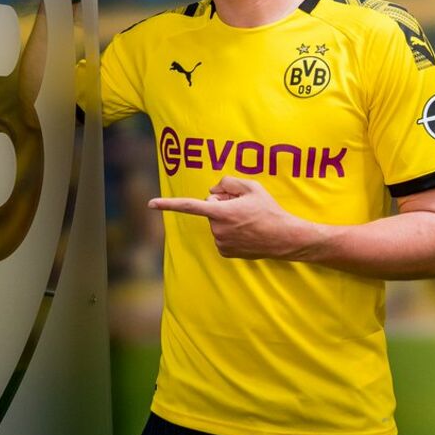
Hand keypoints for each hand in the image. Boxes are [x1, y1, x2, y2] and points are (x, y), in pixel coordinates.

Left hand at [148, 176, 312, 259]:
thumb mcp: (252, 187)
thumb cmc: (269, 210)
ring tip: (248, 221)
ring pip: (215, 222)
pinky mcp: (225, 252)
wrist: (284, 237)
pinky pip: (221, 234)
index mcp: (221, 212)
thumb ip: (228, 182)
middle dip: (220, 204)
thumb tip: (213, 189)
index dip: (168, 204)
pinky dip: (230, 230)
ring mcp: (220, 243)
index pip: (189, 206)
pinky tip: (246, 231)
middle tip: (242, 207)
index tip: (150, 204)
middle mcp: (217, 229)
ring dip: (226, 218)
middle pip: (209, 208)